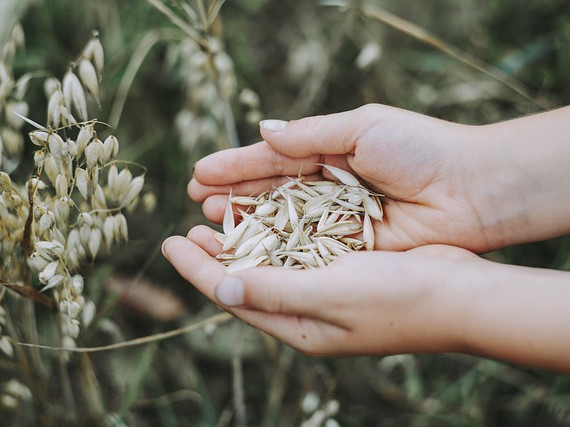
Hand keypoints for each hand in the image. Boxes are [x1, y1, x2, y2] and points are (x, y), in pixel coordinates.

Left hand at [162, 225, 476, 355]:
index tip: (168, 242)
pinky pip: (297, 249)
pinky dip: (276, 232)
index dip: (197, 270)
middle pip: (246, 279)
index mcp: (299, 325)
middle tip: (185, 229)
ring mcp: (326, 289)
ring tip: (215, 217)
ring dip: (242, 239)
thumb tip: (220, 286)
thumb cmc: (398, 299)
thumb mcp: (331, 295)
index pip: (233, 295)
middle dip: (213, 255)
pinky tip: (265, 214)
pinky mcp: (344, 268)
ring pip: (270, 262)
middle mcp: (307, 310)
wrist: (459, 294)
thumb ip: (274, 292)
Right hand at [190, 104, 496, 251]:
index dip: (237, 166)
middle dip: (234, 195)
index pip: (273, 159)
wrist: (471, 190)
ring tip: (211, 222)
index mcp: (330, 152)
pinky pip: (305, 249)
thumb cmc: (420, 150)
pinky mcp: (350, 249)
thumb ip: (310, 134)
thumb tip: (263, 131)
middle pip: (271, 193)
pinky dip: (277, 249)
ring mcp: (337, 221)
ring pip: (282, 223)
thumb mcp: (362, 128)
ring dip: (247, 222)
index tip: (200, 173)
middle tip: (197, 201)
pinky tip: (248, 248)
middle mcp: (328, 188)